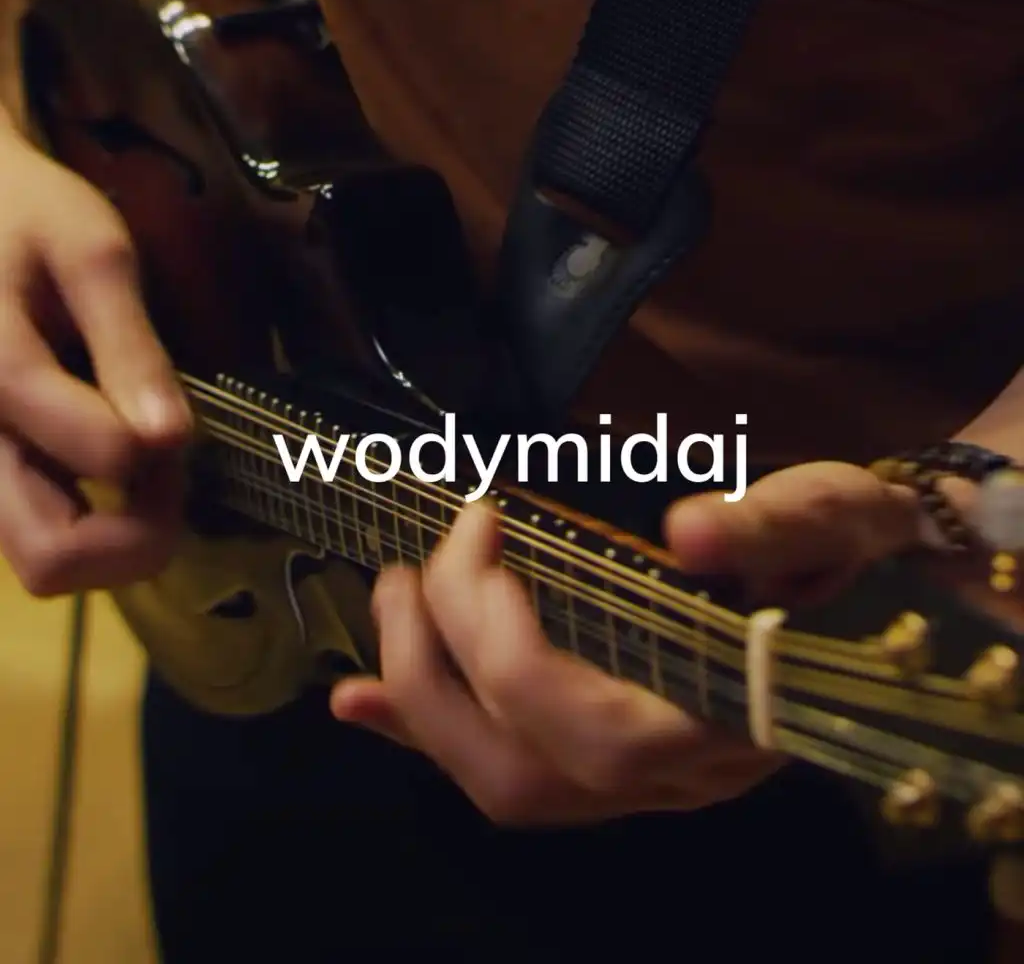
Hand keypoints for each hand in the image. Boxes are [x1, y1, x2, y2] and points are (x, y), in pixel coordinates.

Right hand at [0, 128, 191, 595]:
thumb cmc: (27, 217)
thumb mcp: (94, 254)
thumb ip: (129, 347)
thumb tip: (170, 439)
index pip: (108, 457)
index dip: (169, 458)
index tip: (176, 425)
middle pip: (49, 560)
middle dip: (135, 538)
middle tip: (165, 477)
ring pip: (39, 560)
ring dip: (112, 537)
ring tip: (137, 465)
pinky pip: (33, 531)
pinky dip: (85, 523)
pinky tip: (104, 463)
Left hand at [330, 462, 930, 824]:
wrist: (871, 588)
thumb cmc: (854, 553)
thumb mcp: (838, 517)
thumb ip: (780, 525)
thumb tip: (689, 531)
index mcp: (733, 723)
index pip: (585, 724)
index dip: (504, 630)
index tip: (484, 521)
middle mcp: (680, 775)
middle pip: (521, 770)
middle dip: (438, 664)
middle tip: (411, 563)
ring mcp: (641, 780)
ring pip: (503, 785)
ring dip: (419, 698)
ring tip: (388, 603)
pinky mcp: (611, 760)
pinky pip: (503, 768)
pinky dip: (422, 732)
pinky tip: (361, 700)